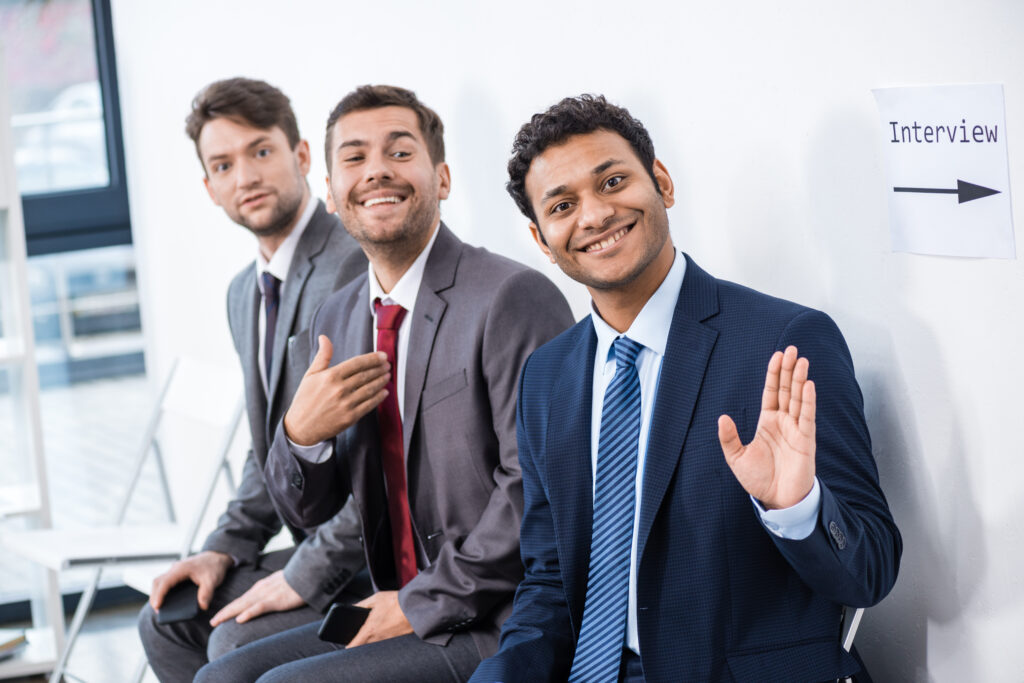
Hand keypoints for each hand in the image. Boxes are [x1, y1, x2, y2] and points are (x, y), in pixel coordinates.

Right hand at [150, 550, 231, 611]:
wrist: (217, 556)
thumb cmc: (214, 566)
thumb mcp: (213, 580)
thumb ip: (207, 593)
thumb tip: (202, 606)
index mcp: (182, 568)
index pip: (165, 582)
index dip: (159, 595)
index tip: (157, 606)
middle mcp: (176, 568)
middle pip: (158, 582)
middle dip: (154, 596)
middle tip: (157, 610)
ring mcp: (176, 570)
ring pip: (160, 581)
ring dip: (157, 593)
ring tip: (159, 607)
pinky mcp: (177, 573)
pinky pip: (165, 581)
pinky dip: (162, 590)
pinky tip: (166, 600)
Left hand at [209, 570, 304, 625]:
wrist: (307, 573)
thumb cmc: (297, 579)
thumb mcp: (281, 583)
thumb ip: (272, 590)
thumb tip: (268, 596)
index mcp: (262, 587)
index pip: (243, 599)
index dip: (231, 608)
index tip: (221, 615)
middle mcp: (261, 590)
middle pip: (239, 603)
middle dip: (224, 612)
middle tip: (212, 622)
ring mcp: (267, 595)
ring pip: (243, 605)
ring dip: (229, 613)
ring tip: (217, 621)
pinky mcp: (276, 600)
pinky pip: (259, 608)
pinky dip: (248, 613)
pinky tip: (240, 619)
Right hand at [283, 336, 390, 445]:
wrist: (301, 427)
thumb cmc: (305, 399)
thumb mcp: (310, 375)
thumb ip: (322, 356)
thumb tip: (324, 337)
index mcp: (330, 376)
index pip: (357, 363)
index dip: (372, 358)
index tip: (383, 355)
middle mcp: (339, 389)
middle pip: (365, 375)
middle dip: (379, 369)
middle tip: (388, 365)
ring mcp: (345, 404)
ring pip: (369, 389)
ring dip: (381, 381)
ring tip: (388, 375)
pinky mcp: (350, 417)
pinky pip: (369, 405)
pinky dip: (378, 397)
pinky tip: (384, 392)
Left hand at [347, 590, 413, 647]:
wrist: (415, 607)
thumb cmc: (396, 602)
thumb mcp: (376, 598)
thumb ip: (362, 604)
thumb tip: (353, 608)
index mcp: (369, 630)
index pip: (353, 646)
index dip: (348, 645)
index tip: (346, 643)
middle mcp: (378, 639)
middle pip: (363, 646)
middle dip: (361, 640)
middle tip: (362, 631)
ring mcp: (387, 642)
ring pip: (375, 644)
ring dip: (374, 638)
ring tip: (378, 626)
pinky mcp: (396, 641)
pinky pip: (386, 642)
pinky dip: (385, 636)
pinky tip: (389, 626)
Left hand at [718, 345, 815, 509]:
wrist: (777, 500)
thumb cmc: (759, 480)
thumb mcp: (736, 458)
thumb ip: (729, 438)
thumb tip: (721, 418)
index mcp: (767, 422)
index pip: (772, 392)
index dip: (774, 374)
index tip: (777, 356)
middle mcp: (783, 422)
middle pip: (787, 390)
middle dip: (789, 370)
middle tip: (792, 349)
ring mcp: (796, 429)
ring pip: (799, 399)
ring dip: (800, 379)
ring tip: (801, 360)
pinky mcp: (806, 440)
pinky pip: (807, 416)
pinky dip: (808, 401)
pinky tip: (808, 385)